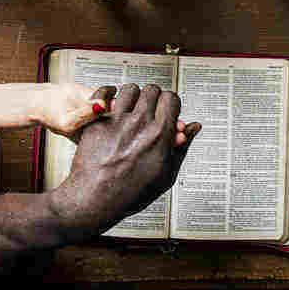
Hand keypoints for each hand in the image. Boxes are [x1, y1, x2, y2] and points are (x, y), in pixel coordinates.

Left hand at [49, 83, 201, 232]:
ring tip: (132, 106)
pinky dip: (108, 94)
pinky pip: (103, 95)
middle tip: (151, 108)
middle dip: (154, 97)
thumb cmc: (130, 193)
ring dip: (134, 95)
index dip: (171, 103)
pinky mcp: (96, 123)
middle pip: (152, 90)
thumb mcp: (166, 175)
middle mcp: (139, 124)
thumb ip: (182, 147)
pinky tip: (111, 100)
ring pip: (130, 89)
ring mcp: (116, 122)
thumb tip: (193, 127)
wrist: (94, 201)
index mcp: (159, 135)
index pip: (171, 99)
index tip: (168, 110)